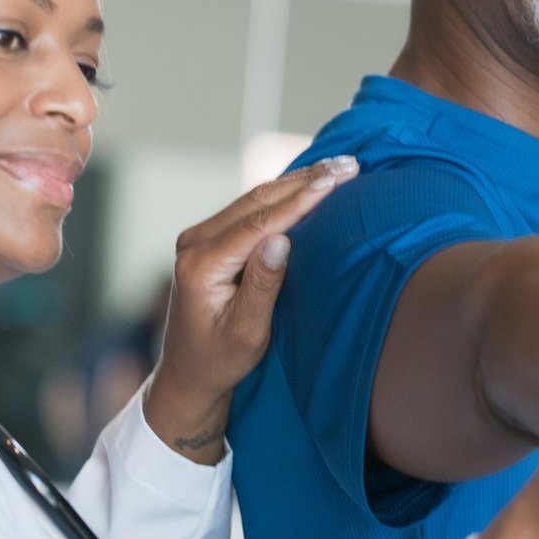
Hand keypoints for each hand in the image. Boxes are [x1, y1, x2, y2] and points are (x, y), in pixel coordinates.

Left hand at [143, 156, 358, 462]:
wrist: (189, 374)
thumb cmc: (220, 362)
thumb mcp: (247, 333)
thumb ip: (263, 286)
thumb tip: (282, 240)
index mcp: (202, 264)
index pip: (260, 222)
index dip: (301, 199)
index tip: (335, 179)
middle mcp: (195, 242)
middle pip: (258, 201)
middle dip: (306, 180)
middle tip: (349, 164)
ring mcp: (200, 238)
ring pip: (255, 199)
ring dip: (297, 182)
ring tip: (338, 166)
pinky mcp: (210, 239)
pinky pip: (250, 209)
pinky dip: (283, 195)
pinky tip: (309, 182)